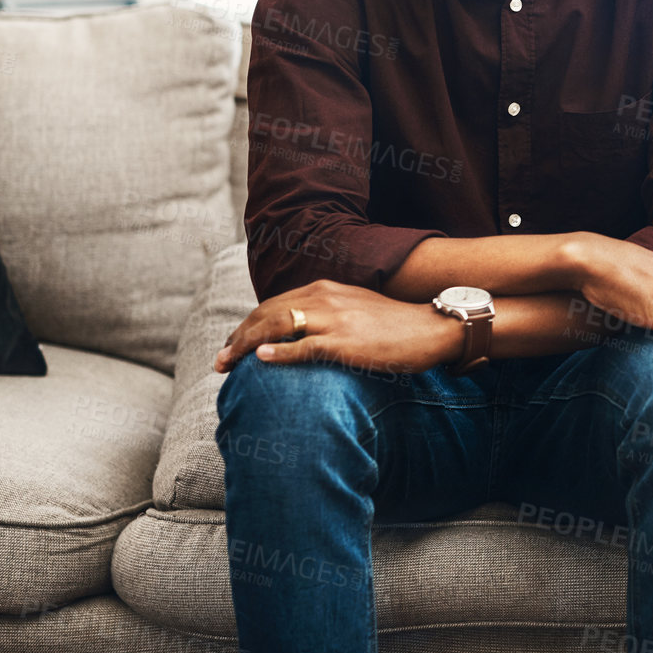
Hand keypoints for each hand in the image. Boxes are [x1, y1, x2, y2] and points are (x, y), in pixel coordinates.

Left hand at [213, 279, 459, 373]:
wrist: (432, 328)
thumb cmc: (397, 325)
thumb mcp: (356, 310)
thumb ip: (327, 315)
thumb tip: (301, 333)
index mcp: (325, 289)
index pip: (273, 304)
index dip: (248, 325)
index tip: (233, 345)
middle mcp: (325, 298)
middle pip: (266, 313)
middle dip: (237, 336)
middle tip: (220, 360)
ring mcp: (334, 319)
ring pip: (276, 327)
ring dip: (245, 345)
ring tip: (227, 363)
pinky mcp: (345, 342)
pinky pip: (303, 346)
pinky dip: (278, 353)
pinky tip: (260, 361)